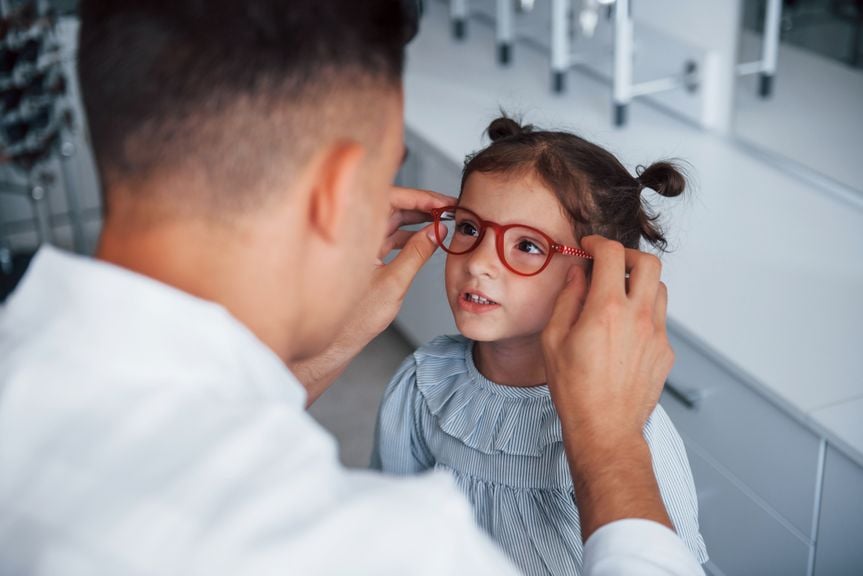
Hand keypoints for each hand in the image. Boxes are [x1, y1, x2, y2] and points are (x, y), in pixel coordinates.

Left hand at [353, 185, 454, 340]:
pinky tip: (425, 237)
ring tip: (442, 221)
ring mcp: (359, 245)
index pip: (390, 199)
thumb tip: (437, 232)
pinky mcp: (364, 257)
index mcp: (356, 233)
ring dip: (417, 220)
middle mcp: (355, 234)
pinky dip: (408, 235)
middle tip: (449, 209)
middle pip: (393, 207)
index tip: (443, 202)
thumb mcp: (393, 283)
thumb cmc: (353, 318)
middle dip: (422, 206)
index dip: (420, 197)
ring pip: (392, 221)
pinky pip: (389, 237)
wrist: (335, 342)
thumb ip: (417, 253)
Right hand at [542, 235, 673, 537]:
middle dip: (627, 256)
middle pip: (649, 262)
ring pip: (659, 288)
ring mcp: (656, 334)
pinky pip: (659, 318)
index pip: (612, 255)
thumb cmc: (574, 389)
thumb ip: (567, 299)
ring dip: (639, 283)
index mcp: (606, 310)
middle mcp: (638, 317)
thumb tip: (578, 273)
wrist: (605, 429)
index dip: (598, 243)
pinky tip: (623, 330)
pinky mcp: (665, 351)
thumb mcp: (553, 340)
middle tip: (609, 264)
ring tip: (616, 296)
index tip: (588, 248)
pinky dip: (642, 311)